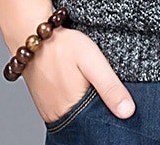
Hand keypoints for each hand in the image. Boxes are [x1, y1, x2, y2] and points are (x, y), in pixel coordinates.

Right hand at [19, 26, 135, 121]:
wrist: (30, 34)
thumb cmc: (62, 45)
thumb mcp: (91, 60)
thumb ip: (109, 86)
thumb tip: (128, 113)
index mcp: (71, 110)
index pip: (98, 124)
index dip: (111, 114)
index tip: (119, 102)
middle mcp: (58, 116)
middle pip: (87, 121)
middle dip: (100, 109)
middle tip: (102, 84)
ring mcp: (49, 111)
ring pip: (76, 115)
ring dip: (87, 105)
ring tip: (93, 84)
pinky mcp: (44, 103)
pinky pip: (65, 108)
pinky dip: (75, 101)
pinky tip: (80, 86)